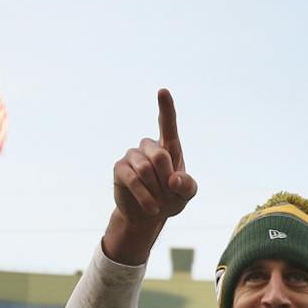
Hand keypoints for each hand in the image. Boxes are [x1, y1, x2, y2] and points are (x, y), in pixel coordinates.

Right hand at [105, 89, 198, 264]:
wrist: (148, 216)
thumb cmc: (170, 199)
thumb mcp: (186, 194)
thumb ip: (187, 185)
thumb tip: (174, 180)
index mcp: (168, 147)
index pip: (167, 125)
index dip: (166, 108)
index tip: (163, 91)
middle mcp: (149, 147)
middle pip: (160, 155)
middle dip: (166, 178)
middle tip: (168, 194)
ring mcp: (132, 156)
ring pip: (146, 169)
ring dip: (156, 190)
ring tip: (159, 201)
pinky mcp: (120, 169)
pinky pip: (133, 180)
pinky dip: (145, 196)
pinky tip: (152, 208)